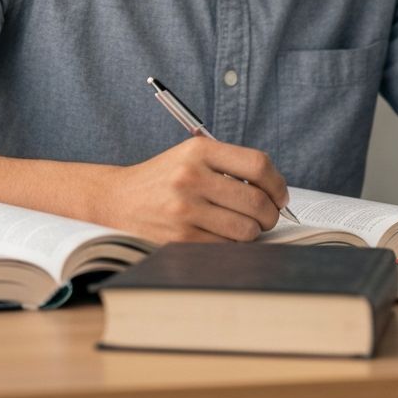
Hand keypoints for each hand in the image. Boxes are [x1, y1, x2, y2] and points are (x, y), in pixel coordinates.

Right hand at [101, 137, 289, 243]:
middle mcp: (191, 176)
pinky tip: (222, 236)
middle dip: (270, 214)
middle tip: (267, 217)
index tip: (280, 195)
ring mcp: (184, 209)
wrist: (118, 199)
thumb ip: (230, 166)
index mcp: (199, 150)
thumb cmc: (164, 179)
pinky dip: (231, 245)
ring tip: (242, 227)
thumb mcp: (192, 156)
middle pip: (256, 201)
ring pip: (245, 229)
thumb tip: (276, 193)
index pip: (257, 164)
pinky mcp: (179, 238)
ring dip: (252, 233)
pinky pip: (225, 247)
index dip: (277, 183)